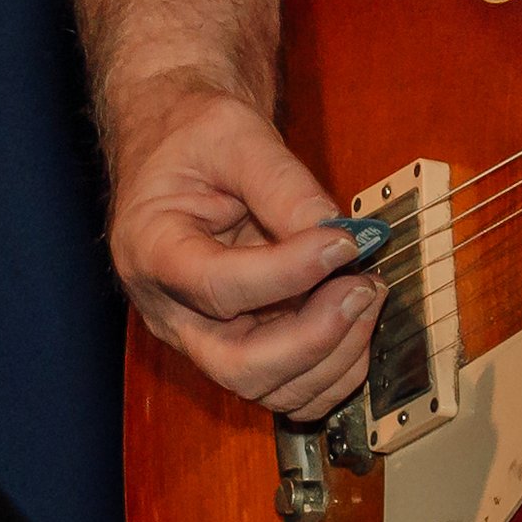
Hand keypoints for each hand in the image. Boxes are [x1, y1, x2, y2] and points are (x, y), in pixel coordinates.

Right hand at [106, 71, 383, 418]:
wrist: (180, 145)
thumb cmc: (195, 136)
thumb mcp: (234, 133)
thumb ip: (282, 182)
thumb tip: (337, 231)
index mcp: (152, 250)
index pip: (217, 286)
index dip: (288, 273)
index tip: (344, 241)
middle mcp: (170, 310)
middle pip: (238, 366)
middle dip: (314, 338)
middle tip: (363, 287)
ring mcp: (202, 335)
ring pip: (268, 387)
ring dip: (333, 355)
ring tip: (368, 293)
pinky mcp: (236, 342)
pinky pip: (286, 385)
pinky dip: (332, 368)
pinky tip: (358, 319)